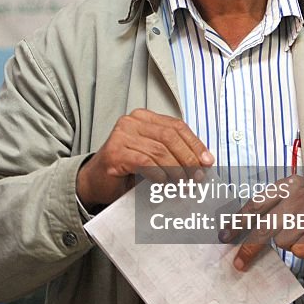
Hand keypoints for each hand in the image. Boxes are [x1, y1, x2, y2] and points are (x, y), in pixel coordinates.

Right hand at [77, 109, 213, 206]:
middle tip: (197, 177)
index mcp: (144, 118)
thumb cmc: (127, 170)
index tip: (207, 162)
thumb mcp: (154, 156)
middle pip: (170, 137)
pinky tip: (164, 184)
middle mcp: (131, 121)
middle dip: (188, 158)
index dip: (195, 144)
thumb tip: (203, 163)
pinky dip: (159, 174)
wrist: (96, 181)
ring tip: (183, 185)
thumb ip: (174, 153)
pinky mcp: (115, 153)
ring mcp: (121, 135)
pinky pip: (145, 162)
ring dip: (176, 170)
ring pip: (159, 151)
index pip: (177, 126)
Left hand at [219, 175, 303, 270]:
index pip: (256, 205)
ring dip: (286, 243)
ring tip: (298, 233)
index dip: (237, 222)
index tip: (225, 236)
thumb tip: (240, 228)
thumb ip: (271, 203)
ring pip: (282, 242)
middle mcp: (299, 199)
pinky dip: (302, 250)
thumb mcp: (294, 191)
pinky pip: (300, 250)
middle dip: (248, 248)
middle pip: (263, 228)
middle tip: (238, 263)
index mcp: (288, 185)